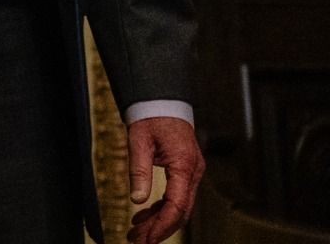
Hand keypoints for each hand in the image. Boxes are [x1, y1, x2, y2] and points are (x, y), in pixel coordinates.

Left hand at [125, 116, 203, 243]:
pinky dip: (160, 208)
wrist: (162, 100)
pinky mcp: (184, 171)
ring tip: (136, 233)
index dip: (162, 225)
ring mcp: (191, 172)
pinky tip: (143, 216)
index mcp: (184, 165)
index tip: (147, 238)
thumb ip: (139, 170)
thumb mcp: (139, 141)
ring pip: (179, 206)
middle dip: (160, 229)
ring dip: (159, 221)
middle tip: (138, 241)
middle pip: (180, 211)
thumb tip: (138, 199)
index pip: (177, 205)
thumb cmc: (152, 116)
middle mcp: (193, 171)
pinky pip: (175, 196)